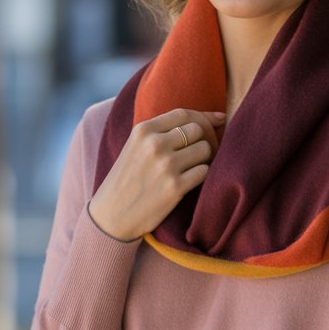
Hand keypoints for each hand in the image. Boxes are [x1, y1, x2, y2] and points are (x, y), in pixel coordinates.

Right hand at [87, 108, 227, 241]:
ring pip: (204, 149)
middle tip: (194, 154)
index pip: (183, 114)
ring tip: (190, 168)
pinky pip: (204, 171)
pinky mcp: (175, 187)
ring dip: (203, 159)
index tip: (216, 122)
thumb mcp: (135, 146)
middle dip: (200, 141)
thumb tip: (214, 117)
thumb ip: (162, 131)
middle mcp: (155, 144)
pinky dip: (201, 175)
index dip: (204, 117)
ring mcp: (166, 166)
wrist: (112, 215)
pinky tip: (189, 181)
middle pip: (197, 130)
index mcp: (143, 130)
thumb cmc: (128, 178)